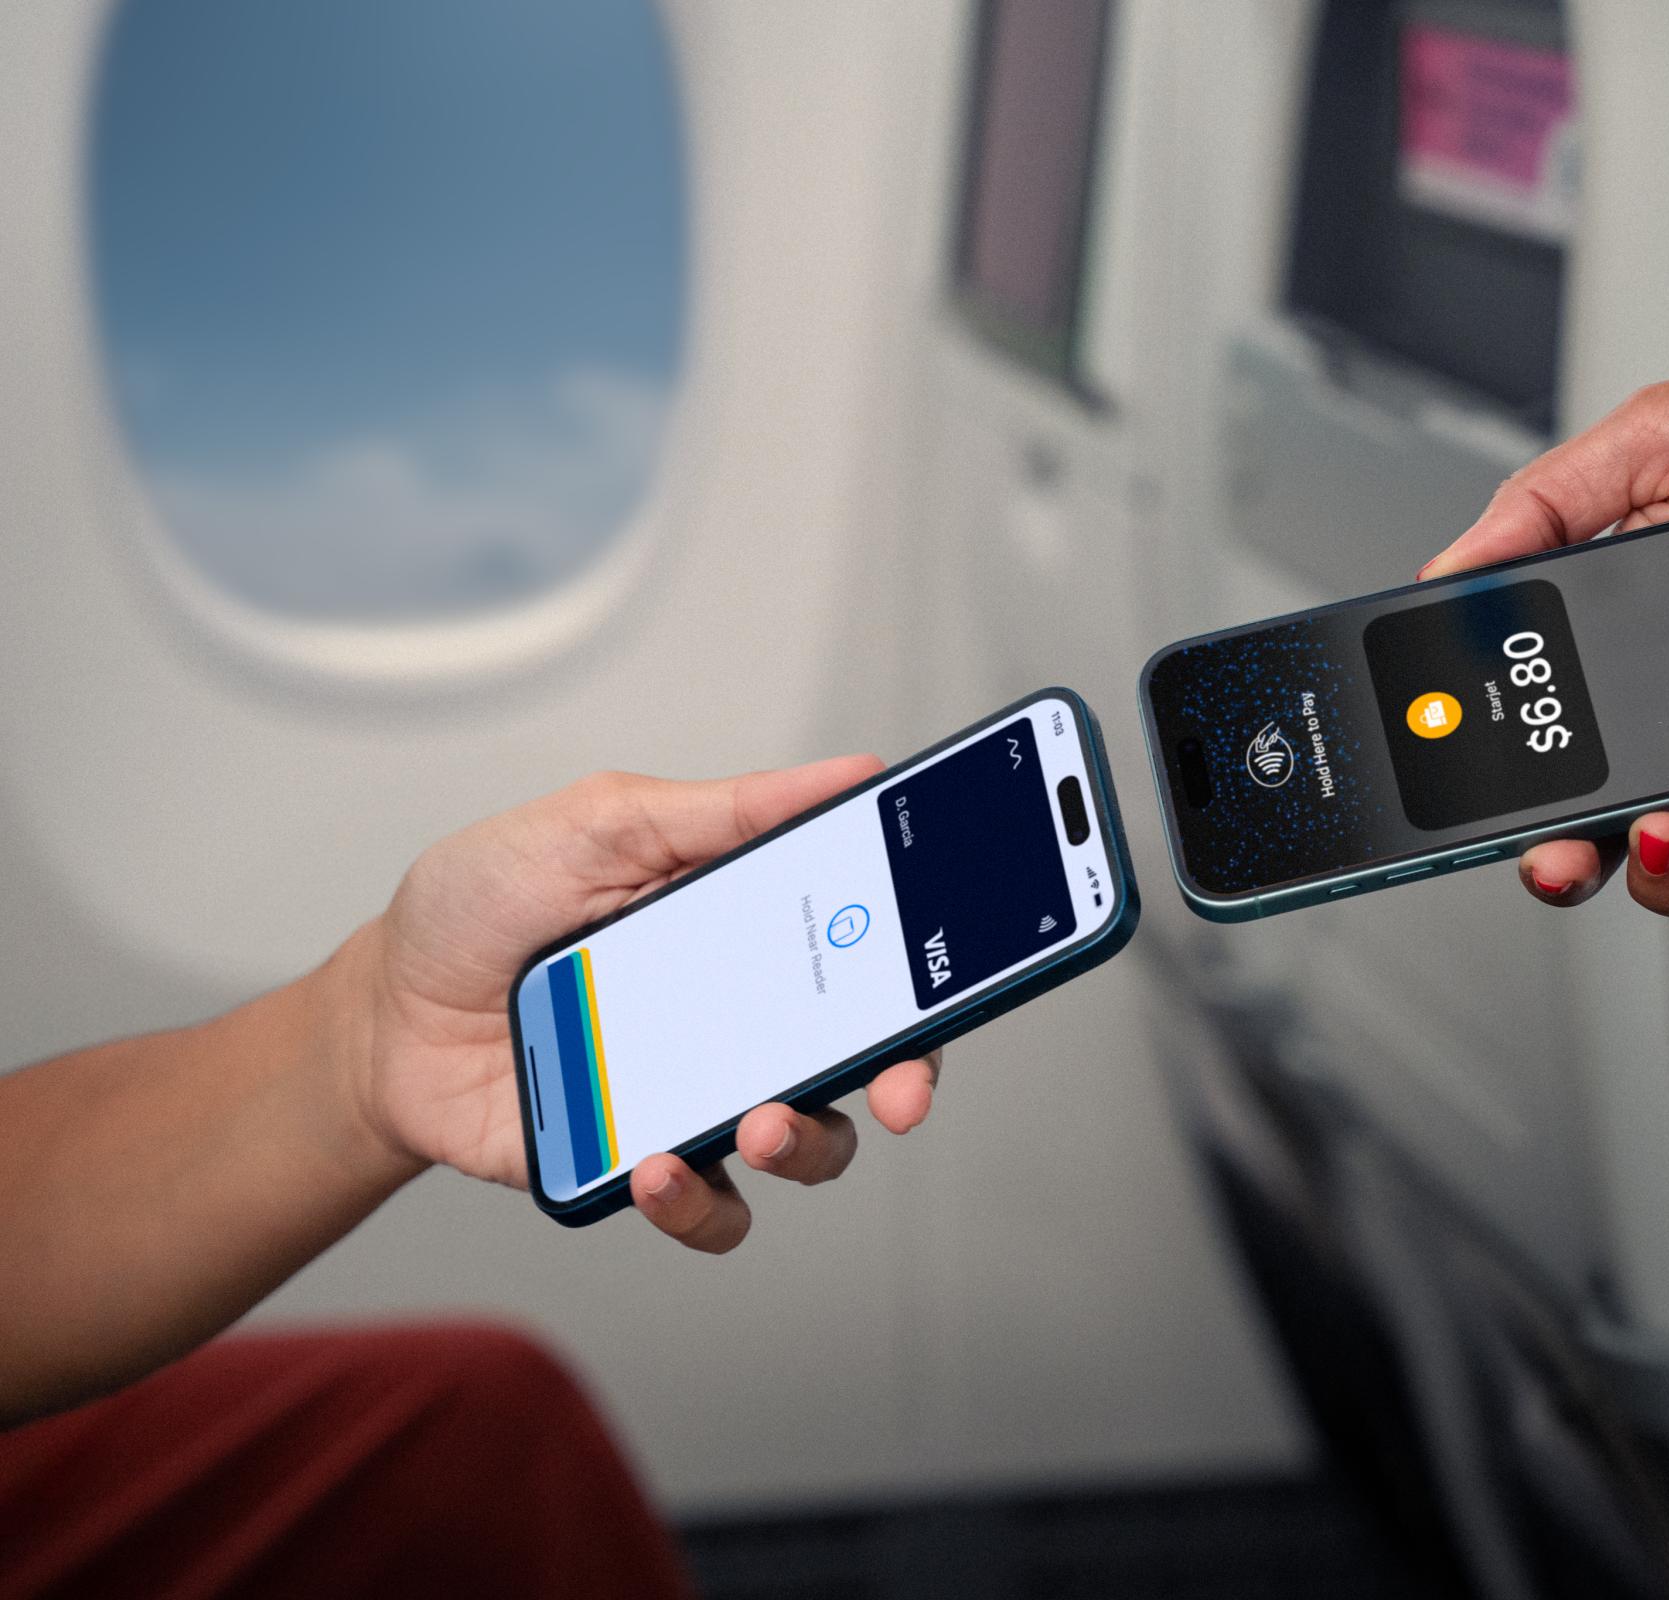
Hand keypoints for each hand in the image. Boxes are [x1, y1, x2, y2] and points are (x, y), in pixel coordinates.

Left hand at [329, 758, 940, 1252]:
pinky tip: (654, 1164)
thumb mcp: (599, 824)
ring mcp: (701, 1097)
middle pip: (872, 1056)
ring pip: (810, 1145)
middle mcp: (746, 1017)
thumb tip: (848, 773)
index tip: (966, 965)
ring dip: (803, 1142)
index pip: (873, 945)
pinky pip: (712, 1209)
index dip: (936, 959)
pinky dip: (697, 1199)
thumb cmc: (485, 907)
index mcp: (753, 927)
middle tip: (899, 1088)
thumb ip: (723, 809)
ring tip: (755, 1125)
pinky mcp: (646, 1167)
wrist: (381, 1014)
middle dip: (908, 1076)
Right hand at [1421, 338, 1668, 915]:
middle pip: (1601, 812)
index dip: (1502, 773)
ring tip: (1662, 832)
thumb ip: (1544, 503)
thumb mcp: (1652, 436)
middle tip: (1554, 855)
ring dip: (1664, 867)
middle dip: (1567, 857)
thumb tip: (1450, 571)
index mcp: (1620, 630)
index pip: (1541, 725)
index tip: (1469, 792)